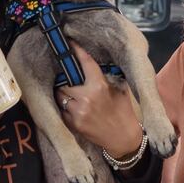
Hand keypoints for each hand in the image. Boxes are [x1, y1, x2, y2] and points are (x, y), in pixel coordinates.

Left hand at [59, 45, 142, 159]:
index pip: (85, 63)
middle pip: (65, 80)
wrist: (123, 139)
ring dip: (63, 92)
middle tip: (68, 76)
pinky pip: (61, 109)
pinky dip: (65, 106)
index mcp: (99, 86)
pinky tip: (72, 106)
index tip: (70, 43)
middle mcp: (86, 98)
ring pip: (60, 95)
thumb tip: (93, 63)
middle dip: (66, 78)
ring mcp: (77, 112)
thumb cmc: (123, 112)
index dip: (76, 51)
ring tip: (69, 91)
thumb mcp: (120, 90)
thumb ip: (106, 77)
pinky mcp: (72, 123)